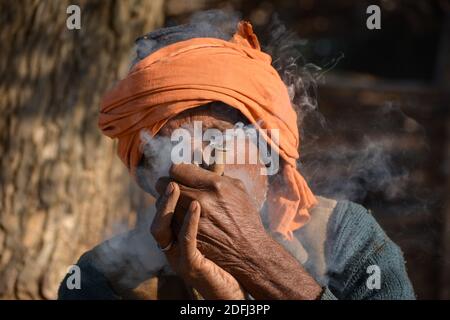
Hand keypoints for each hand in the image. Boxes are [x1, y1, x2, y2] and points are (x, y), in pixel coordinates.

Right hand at [151, 181, 244, 299]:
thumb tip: (210, 175)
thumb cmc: (230, 250)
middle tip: (170, 174)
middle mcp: (171, 244)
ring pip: (161, 228)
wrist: (244, 276)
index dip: (164, 189)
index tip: (173, 170)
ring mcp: (178, 255)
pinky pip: (185, 241)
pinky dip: (188, 222)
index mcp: (175, 233)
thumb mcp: (213, 226)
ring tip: (174, 186)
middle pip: (157, 215)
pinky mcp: (190, 264)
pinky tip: (198, 206)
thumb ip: (204, 207)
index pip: (162, 208)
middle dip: (162, 193)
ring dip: (167, 205)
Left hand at [157, 163, 321, 299]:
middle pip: (165, 184)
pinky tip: (177, 218)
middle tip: (172, 187)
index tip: (179, 174)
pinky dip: (169, 218)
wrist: (249, 252)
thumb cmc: (245, 217)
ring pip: (162, 203)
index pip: (177, 168)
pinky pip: (166, 221)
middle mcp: (201, 199)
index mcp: (214, 184)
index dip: (176, 170)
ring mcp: (192, 219)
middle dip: (167, 185)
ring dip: (166, 202)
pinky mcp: (187, 235)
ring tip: (175, 203)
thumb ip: (217, 173)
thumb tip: (201, 160)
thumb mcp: (237, 189)